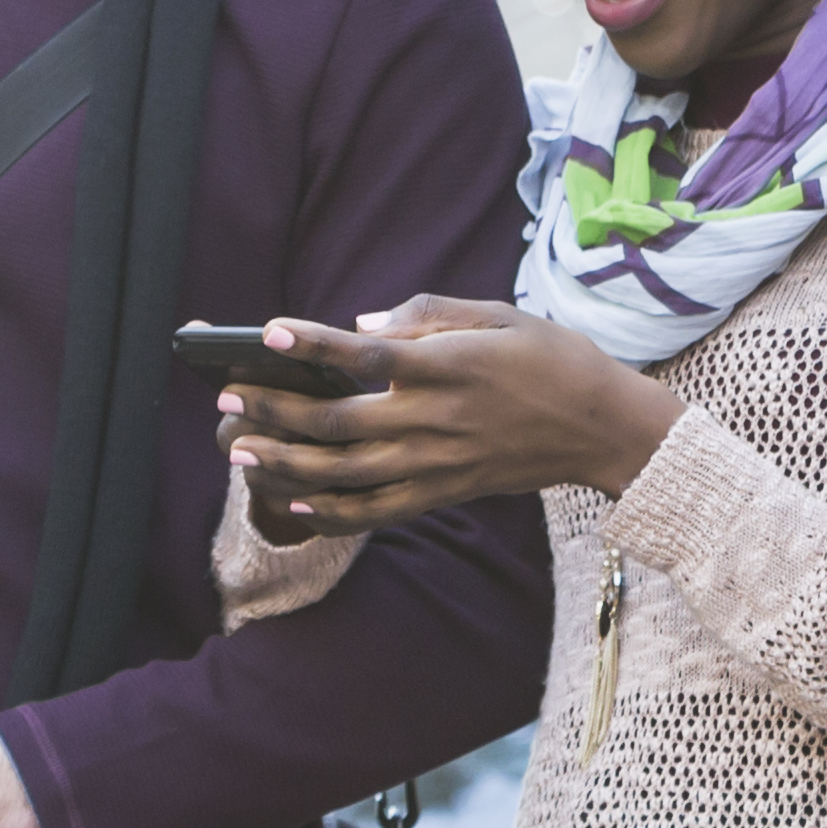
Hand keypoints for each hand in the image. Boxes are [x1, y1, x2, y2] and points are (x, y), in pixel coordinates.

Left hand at [214, 300, 679, 526]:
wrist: (602, 427)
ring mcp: (435, 465)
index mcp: (445, 367)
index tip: (266, 333)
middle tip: (224, 397)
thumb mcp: (497, 314)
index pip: (363, 357)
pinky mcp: (442, 494)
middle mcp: (432, 420)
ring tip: (238, 451)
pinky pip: (376, 513)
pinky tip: (293, 504)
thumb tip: (356, 330)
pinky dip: (330, 514)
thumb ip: (424, 314)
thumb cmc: (549, 358)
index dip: (310, 345)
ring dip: (284, 465)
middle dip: (272, 410)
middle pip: (335, 421)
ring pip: (342, 474)